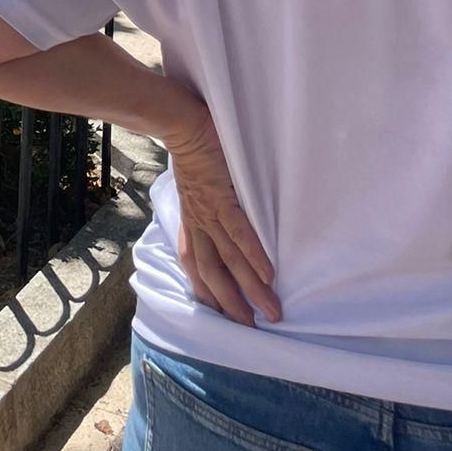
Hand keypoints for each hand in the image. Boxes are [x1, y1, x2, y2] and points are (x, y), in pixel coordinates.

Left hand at [166, 102, 279, 327]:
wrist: (179, 120)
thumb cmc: (190, 149)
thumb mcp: (193, 185)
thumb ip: (205, 205)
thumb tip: (217, 216)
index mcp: (189, 222)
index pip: (196, 267)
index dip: (208, 293)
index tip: (224, 316)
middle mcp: (197, 223)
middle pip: (213, 274)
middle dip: (232, 305)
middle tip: (252, 330)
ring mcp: (209, 212)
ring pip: (229, 260)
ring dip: (251, 288)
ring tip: (271, 311)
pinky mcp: (222, 197)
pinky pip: (239, 232)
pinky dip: (253, 254)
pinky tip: (269, 274)